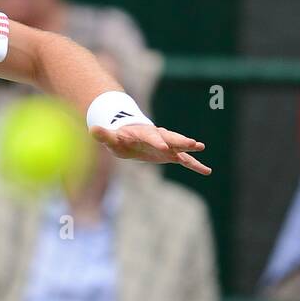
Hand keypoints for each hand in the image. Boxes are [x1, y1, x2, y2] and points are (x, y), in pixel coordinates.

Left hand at [91, 122, 210, 175]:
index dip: (157, 141)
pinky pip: (184, 160)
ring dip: (189, 148)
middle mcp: (159, 137)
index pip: (152, 137)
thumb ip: (104, 135)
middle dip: (181, 141)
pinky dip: (194, 165)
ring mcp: (166, 145)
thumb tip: (93, 129)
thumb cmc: (119, 138)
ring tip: (201, 147)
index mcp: (144, 133)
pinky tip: (206, 171)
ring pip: (179, 146)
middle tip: (193, 143)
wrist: (129, 136)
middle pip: (171, 138)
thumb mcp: (110, 138)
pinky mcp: (170, 154)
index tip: (164, 146)